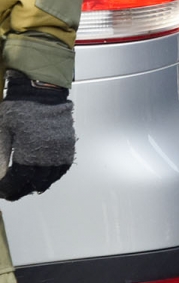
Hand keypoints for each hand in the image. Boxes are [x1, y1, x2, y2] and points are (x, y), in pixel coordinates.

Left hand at [0, 74, 74, 200]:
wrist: (42, 91)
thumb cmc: (20, 108)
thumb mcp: (3, 131)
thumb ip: (1, 155)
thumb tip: (0, 176)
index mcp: (30, 151)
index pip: (19, 181)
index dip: (8, 190)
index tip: (2, 191)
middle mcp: (48, 153)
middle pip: (36, 182)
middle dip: (22, 189)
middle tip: (12, 191)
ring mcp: (61, 148)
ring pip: (52, 177)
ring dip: (39, 184)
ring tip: (29, 186)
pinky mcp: (68, 142)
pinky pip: (64, 165)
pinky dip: (55, 174)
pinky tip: (46, 176)